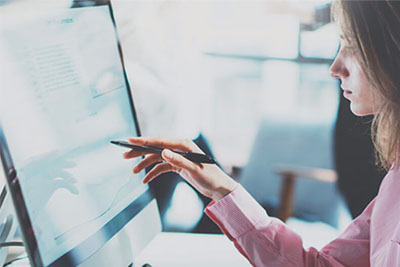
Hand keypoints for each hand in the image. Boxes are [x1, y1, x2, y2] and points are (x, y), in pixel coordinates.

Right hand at [123, 137, 237, 200]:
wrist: (218, 187)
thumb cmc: (210, 177)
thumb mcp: (194, 169)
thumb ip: (178, 161)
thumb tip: (163, 152)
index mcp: (184, 145)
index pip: (160, 141)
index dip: (144, 141)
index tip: (130, 140)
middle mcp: (179, 149)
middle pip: (156, 148)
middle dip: (140, 152)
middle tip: (125, 155)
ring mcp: (178, 157)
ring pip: (157, 158)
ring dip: (145, 164)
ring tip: (133, 171)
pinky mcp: (178, 165)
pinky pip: (161, 167)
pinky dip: (153, 172)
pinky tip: (145, 179)